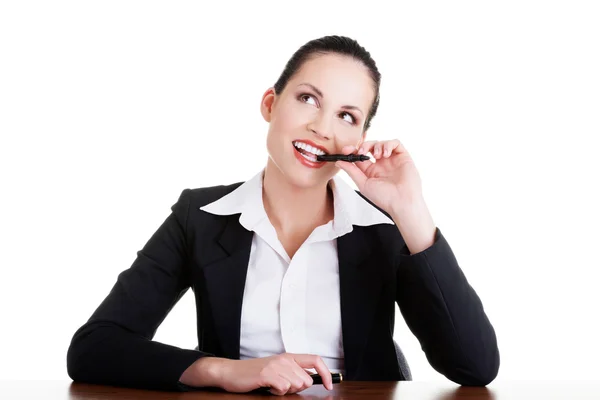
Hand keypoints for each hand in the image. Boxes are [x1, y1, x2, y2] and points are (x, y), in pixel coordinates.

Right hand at [218, 353, 332, 394]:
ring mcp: (276, 365)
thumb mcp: (277, 369)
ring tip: (272, 386)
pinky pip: (283, 388)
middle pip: (306, 380)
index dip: (326, 373)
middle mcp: (285, 359)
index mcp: (289, 356)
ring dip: (285, 391)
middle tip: (281, 386)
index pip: (316, 360)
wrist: (231, 372)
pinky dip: (277, 392)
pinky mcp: (267, 374)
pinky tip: (267, 387)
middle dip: (297, 388)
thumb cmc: (254, 374)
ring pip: (296, 385)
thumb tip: (313, 380)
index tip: (328, 386)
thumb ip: (294, 372)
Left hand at [336, 139, 423, 215]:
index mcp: (371, 171)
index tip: (346, 150)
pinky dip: (388, 144)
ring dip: (376, 145)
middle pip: (370, 146)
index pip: (360, 156)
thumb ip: (352, 171)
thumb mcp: (363, 184)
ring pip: (381, 143)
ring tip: (377, 156)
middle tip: (362, 151)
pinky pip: (395, 143)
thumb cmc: (384, 198)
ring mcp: (392, 160)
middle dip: (364, 145)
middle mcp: (381, 164)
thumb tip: (338, 162)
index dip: (353, 150)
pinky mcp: (403, 157)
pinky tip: (386, 154)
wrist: (402, 203)